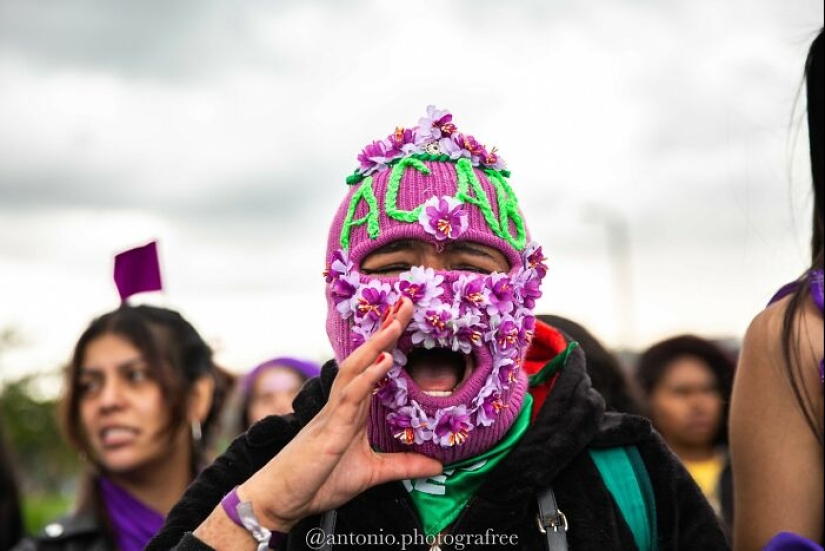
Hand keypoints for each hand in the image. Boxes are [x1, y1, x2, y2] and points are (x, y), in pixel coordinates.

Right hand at [241, 297, 442, 529]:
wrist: (281, 501)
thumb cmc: (317, 482)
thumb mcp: (371, 473)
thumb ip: (404, 466)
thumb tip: (439, 466)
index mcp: (351, 410)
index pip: (372, 367)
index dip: (387, 342)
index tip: (404, 317)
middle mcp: (342, 404)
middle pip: (365, 358)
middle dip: (385, 330)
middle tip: (406, 301)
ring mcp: (334, 414)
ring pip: (355, 369)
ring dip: (377, 344)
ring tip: (397, 322)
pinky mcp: (330, 430)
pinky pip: (350, 397)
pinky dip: (368, 377)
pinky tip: (384, 361)